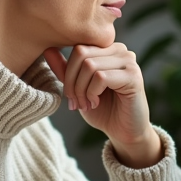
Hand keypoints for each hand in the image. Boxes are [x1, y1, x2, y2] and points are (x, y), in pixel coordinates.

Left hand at [43, 44, 160, 167]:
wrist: (124, 132)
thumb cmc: (102, 110)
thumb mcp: (78, 88)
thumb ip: (65, 69)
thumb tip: (47, 49)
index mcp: (107, 49)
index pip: (77, 47)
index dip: (67, 72)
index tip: (70, 95)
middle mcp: (120, 50)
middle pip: (81, 53)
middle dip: (72, 81)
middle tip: (76, 102)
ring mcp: (128, 61)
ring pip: (89, 65)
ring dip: (81, 90)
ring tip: (86, 104)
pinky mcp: (133, 76)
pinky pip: (101, 77)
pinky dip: (92, 93)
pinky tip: (96, 103)